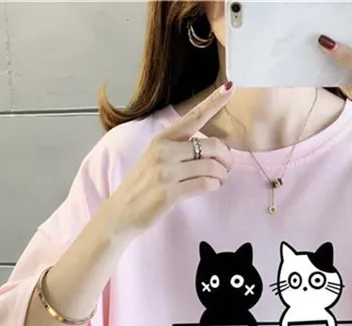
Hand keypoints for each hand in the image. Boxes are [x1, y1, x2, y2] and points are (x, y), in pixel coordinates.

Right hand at [108, 83, 234, 234]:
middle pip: (211, 146)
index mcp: (162, 139)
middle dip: (226, 158)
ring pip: (211, 167)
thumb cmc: (142, 187)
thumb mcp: (155, 159)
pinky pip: (205, 184)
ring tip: (220, 180)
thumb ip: (177, 149)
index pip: (193, 117)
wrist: (121, 213)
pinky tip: (213, 187)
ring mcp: (166, 172)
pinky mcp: (170, 192)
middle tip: (227, 168)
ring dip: (222, 175)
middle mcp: (163, 151)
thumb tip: (208, 146)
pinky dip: (215, 186)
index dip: (214, 102)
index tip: (230, 87)